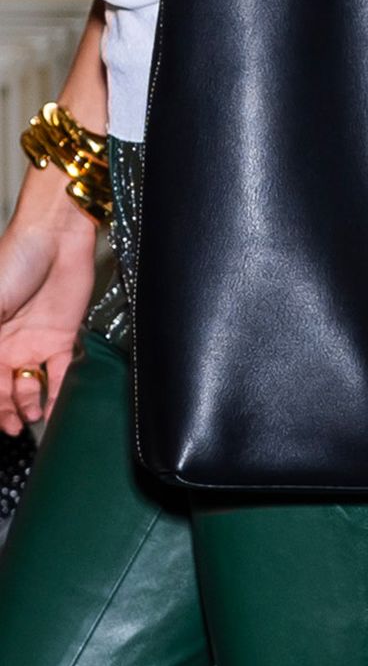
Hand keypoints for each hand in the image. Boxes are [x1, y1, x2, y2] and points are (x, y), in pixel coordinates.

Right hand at [0, 188, 97, 435]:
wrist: (54, 237)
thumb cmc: (11, 263)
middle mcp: (7, 345)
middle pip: (5, 388)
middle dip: (7, 411)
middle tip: (13, 429)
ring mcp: (35, 342)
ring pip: (32, 384)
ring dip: (31, 404)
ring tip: (30, 420)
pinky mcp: (63, 336)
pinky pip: (61, 371)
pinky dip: (59, 392)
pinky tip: (56, 410)